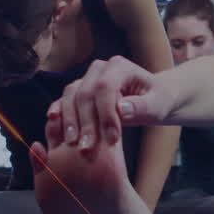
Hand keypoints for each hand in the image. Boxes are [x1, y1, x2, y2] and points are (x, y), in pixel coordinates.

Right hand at [50, 56, 169, 150]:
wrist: (152, 98)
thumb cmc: (157, 101)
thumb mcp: (158, 105)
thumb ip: (143, 107)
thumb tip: (122, 109)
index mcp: (120, 66)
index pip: (105, 87)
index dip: (106, 114)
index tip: (112, 139)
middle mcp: (100, 68)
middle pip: (85, 93)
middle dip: (86, 122)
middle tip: (87, 147)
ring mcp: (87, 78)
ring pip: (71, 96)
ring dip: (70, 120)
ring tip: (73, 143)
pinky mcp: (79, 91)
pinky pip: (64, 100)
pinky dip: (59, 113)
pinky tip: (54, 126)